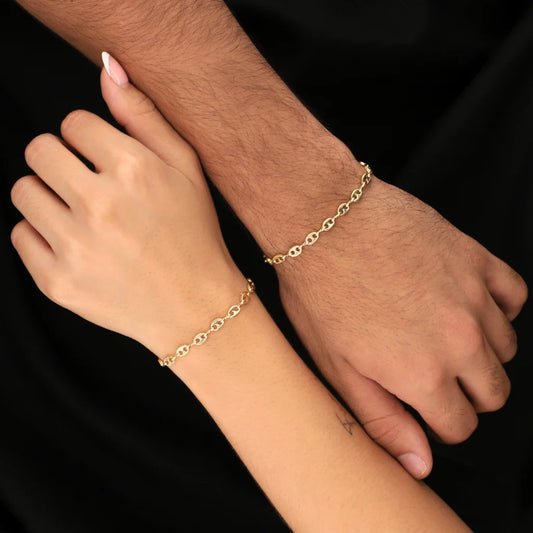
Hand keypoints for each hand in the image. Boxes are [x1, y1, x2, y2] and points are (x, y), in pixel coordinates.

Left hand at [11, 57, 243, 356]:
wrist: (196, 307)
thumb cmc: (195, 236)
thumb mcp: (187, 170)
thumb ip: (145, 117)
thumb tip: (107, 68)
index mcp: (134, 170)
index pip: (73, 123)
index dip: (90, 139)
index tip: (106, 160)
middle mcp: (100, 206)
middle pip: (38, 150)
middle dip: (62, 161)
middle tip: (89, 185)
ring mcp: (75, 247)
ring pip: (23, 191)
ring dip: (49, 196)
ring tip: (83, 216)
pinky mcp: (58, 282)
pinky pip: (21, 235)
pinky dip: (43, 235)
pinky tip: (77, 245)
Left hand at [276, 171, 527, 477]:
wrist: (323, 219)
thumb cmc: (320, 292)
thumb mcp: (337, 367)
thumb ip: (382, 420)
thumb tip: (420, 464)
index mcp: (424, 374)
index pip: (460, 425)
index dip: (438, 421)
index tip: (420, 403)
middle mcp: (461, 340)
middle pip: (493, 392)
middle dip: (463, 392)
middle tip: (428, 370)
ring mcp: (474, 296)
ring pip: (505, 348)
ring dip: (479, 350)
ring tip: (436, 332)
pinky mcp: (477, 258)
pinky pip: (515, 296)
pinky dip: (497, 306)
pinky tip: (463, 302)